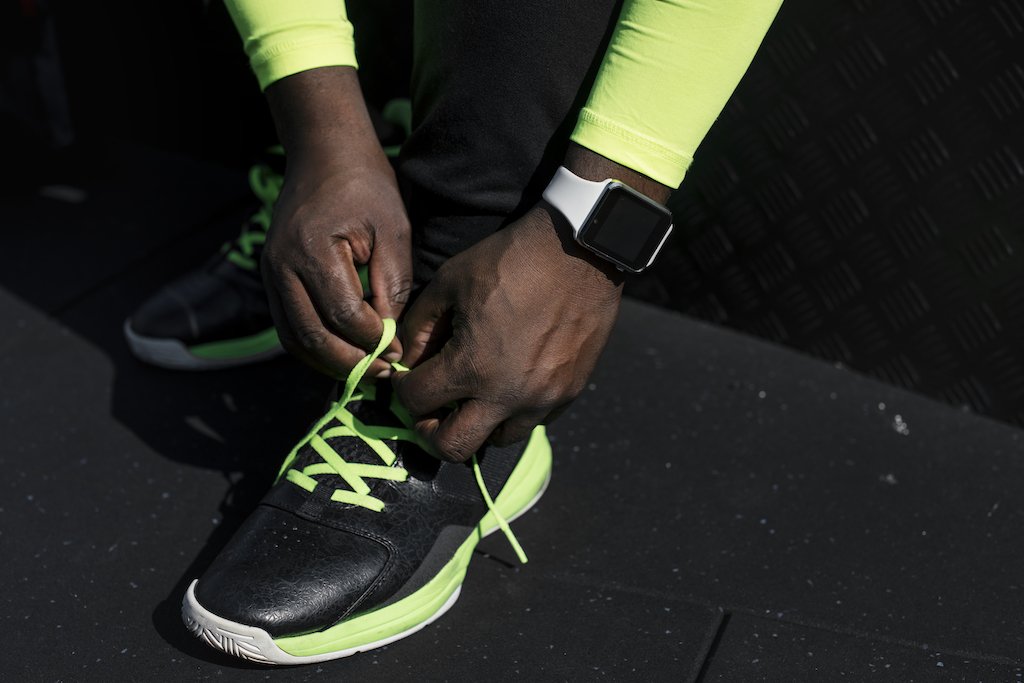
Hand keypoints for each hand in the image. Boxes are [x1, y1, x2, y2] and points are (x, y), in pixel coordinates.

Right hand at [262, 67, 411, 377]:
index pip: (343, 315)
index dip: (374, 342)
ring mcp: (271, 275)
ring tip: (366, 372)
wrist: (325, 156)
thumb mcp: (393, 231)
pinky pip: (289, 329)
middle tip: (384, 375)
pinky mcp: (272, 280)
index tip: (399, 353)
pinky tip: (345, 355)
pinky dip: (315, 349)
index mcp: (311, 250)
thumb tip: (390, 338)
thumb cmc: (366, 189)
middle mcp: (281, 267)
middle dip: (351, 364)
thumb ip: (392, 285)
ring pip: (295, 340)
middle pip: (312, 337)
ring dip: (330, 364)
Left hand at [392, 205, 623, 461]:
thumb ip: (418, 327)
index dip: (402, 391)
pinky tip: (510, 381)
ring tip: (474, 396)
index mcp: (471, 366)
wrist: (581, 252)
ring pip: (498, 440)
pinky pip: (533, 421)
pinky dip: (514, 412)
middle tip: (431, 408)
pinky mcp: (569, 393)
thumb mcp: (450, 281)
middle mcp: (507, 395)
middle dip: (431, 431)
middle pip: (453, 447)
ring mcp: (542, 399)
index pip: (416, 402)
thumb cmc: (511, 259)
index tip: (407, 379)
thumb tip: (406, 361)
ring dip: (478, 425)